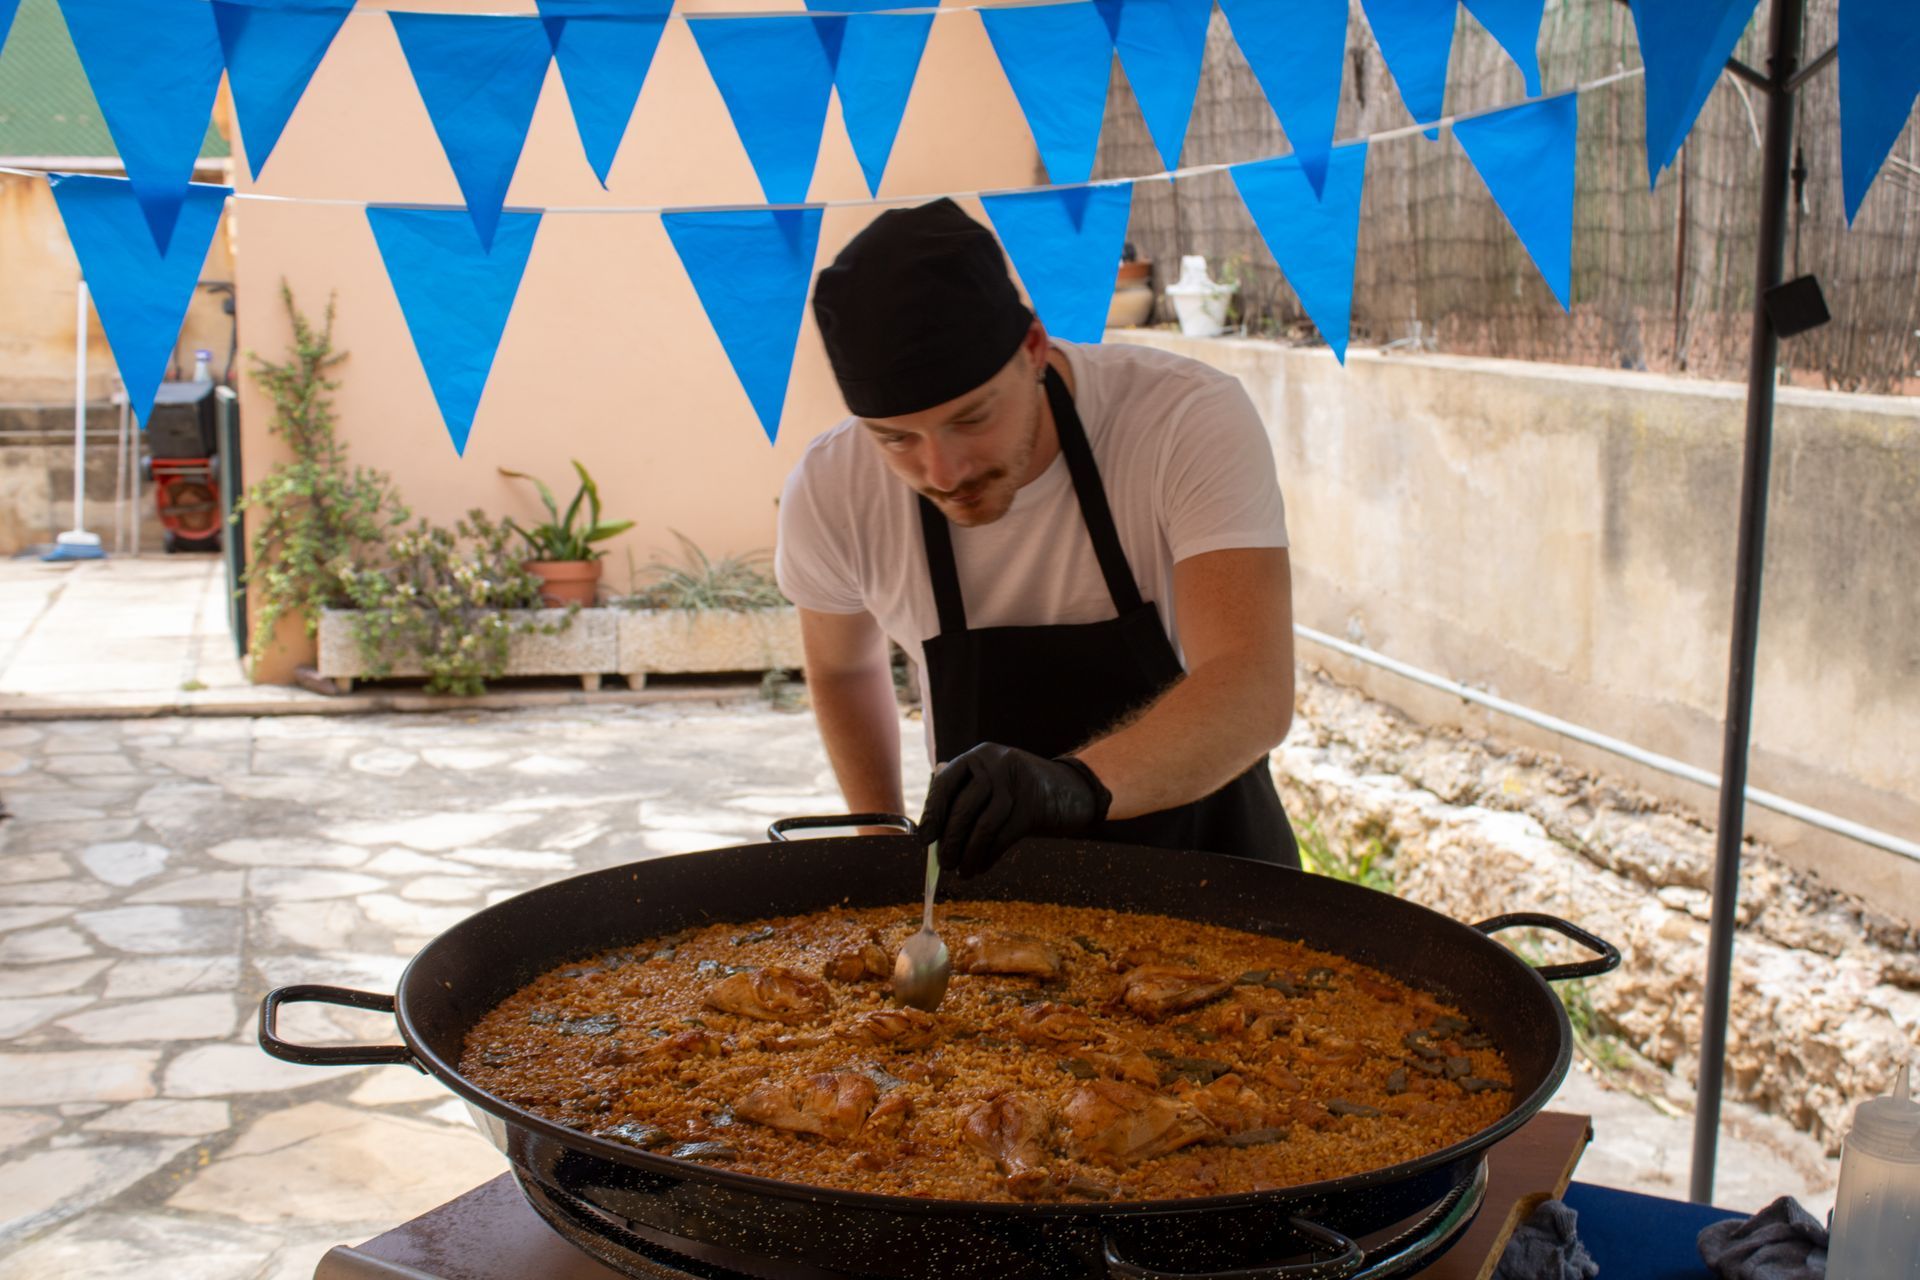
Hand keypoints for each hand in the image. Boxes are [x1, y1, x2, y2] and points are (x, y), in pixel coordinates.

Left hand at [918, 744, 1111, 877]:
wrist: (1072, 790)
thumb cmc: (1021, 793)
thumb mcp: (992, 785)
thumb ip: (965, 801)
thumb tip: (932, 837)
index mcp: (978, 756)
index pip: (945, 783)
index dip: (932, 813)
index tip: (924, 839)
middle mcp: (996, 764)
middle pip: (964, 807)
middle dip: (950, 840)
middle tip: (944, 863)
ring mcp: (1018, 783)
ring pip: (984, 826)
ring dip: (969, 854)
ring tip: (962, 872)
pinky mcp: (1034, 806)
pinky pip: (1004, 837)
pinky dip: (988, 856)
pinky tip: (981, 868)